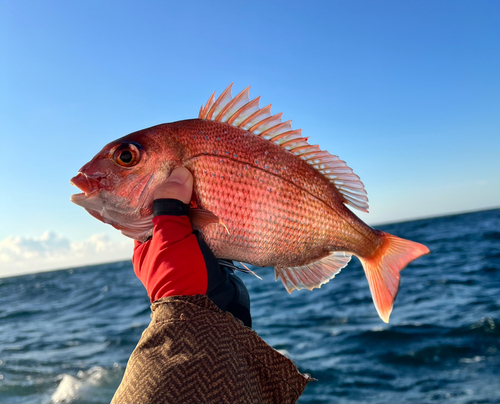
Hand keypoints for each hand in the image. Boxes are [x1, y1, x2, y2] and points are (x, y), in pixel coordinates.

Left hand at [133, 166, 251, 327]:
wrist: (211, 313)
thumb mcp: (170, 238)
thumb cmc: (181, 276)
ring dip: (198, 202)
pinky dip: (211, 215)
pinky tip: (218, 201)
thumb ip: (170, 205)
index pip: (145, 205)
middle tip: (190, 168)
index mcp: (145, 241)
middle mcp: (163, 245)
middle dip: (180, 191)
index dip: (154, 184)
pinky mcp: (206, 253)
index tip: (166, 164)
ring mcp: (186, 249)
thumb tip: (177, 173)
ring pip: (190, 217)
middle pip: (169, 208)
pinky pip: (207, 227)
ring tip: (205, 179)